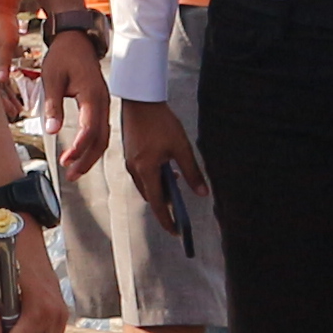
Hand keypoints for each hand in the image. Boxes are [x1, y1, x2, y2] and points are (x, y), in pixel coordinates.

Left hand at [45, 65, 115, 183]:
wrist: (76, 40)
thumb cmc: (63, 56)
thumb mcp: (52, 78)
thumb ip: (53, 105)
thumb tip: (51, 130)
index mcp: (92, 95)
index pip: (90, 129)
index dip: (80, 148)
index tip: (66, 161)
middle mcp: (103, 102)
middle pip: (101, 139)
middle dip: (87, 160)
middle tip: (71, 175)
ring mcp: (104, 104)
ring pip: (103, 137)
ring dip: (90, 156)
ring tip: (75, 170)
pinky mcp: (100, 104)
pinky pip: (100, 129)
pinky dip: (93, 144)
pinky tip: (81, 154)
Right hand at [116, 97, 208, 249]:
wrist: (140, 100)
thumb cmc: (160, 122)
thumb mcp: (181, 148)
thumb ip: (192, 172)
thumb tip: (202, 192)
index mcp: (146, 170)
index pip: (157, 203)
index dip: (167, 220)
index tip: (176, 231)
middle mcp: (134, 169)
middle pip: (150, 196)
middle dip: (164, 205)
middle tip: (179, 209)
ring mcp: (130, 162)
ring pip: (145, 186)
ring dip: (160, 190)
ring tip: (176, 184)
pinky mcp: (130, 154)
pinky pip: (142, 175)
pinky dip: (154, 179)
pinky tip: (167, 169)